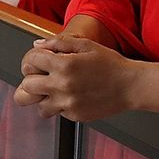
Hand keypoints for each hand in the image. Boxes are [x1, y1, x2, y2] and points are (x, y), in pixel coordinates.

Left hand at [14, 35, 139, 120]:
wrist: (131, 86)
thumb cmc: (111, 64)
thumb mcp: (86, 45)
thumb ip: (59, 43)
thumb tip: (37, 45)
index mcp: (63, 65)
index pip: (30, 62)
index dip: (32, 59)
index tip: (38, 61)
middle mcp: (62, 85)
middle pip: (27, 86)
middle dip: (32, 79)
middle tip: (42, 77)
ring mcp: (68, 103)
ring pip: (39, 106)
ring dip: (43, 98)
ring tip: (56, 90)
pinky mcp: (75, 116)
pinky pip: (57, 113)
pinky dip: (60, 106)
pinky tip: (73, 96)